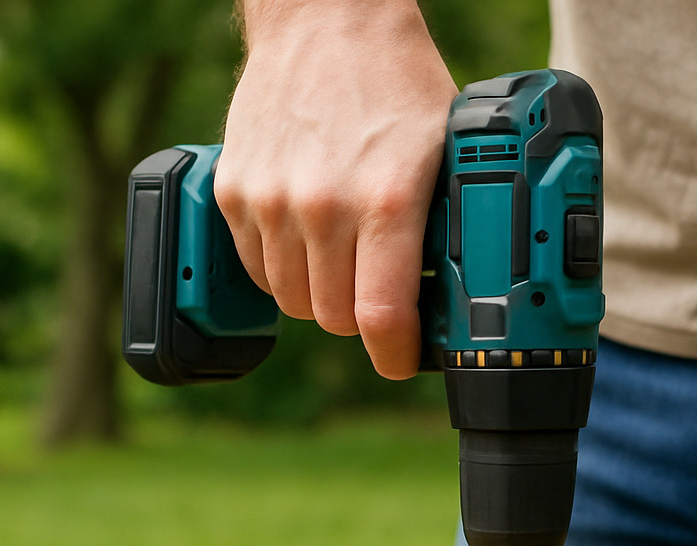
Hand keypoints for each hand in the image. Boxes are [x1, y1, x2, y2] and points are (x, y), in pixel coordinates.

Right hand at [215, 0, 457, 378]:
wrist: (325, 21)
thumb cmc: (397, 83)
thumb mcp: (448, 152)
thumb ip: (447, 225)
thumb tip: (462, 293)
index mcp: (385, 201)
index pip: (378, 318)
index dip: (394, 355)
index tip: (402, 360)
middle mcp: (322, 206)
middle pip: (333, 318)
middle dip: (361, 320)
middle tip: (380, 298)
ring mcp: (271, 200)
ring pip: (292, 301)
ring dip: (320, 296)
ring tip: (345, 264)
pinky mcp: (234, 192)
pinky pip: (257, 269)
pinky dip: (282, 271)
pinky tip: (308, 244)